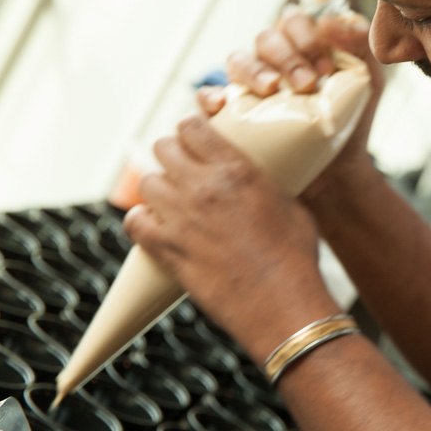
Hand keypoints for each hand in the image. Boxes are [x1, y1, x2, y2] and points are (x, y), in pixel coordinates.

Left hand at [124, 114, 339, 358]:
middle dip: (172, 153)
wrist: (282, 304)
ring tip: (172, 197)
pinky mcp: (167, 250)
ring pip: (147, 182)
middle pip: (163, 148)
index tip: (195, 137)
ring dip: (158, 185)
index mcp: (236, 170)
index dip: (191, 129)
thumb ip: (264, 184)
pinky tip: (156, 223)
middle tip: (183, 166)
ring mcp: (180, 219)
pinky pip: (135, 221)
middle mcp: (203, 188)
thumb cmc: (294, 257)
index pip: (192, 126)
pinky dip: (142, 219)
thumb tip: (258, 181)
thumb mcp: (290, 205)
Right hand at [197, 8, 384, 188]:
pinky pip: (208, 97)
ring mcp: (248, 85)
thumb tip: (329, 21)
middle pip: (266, 39)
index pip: (295, 22)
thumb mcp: (367, 81)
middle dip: (287, 57)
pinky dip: (212, 96)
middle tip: (307, 84)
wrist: (338, 172)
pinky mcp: (231, 114)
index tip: (327, 69)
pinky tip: (224, 103)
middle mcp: (271, 60)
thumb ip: (358, 44)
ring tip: (272, 89)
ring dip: (254, 71)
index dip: (308, 38)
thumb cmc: (350, 121)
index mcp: (300, 45)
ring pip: (237, 60)